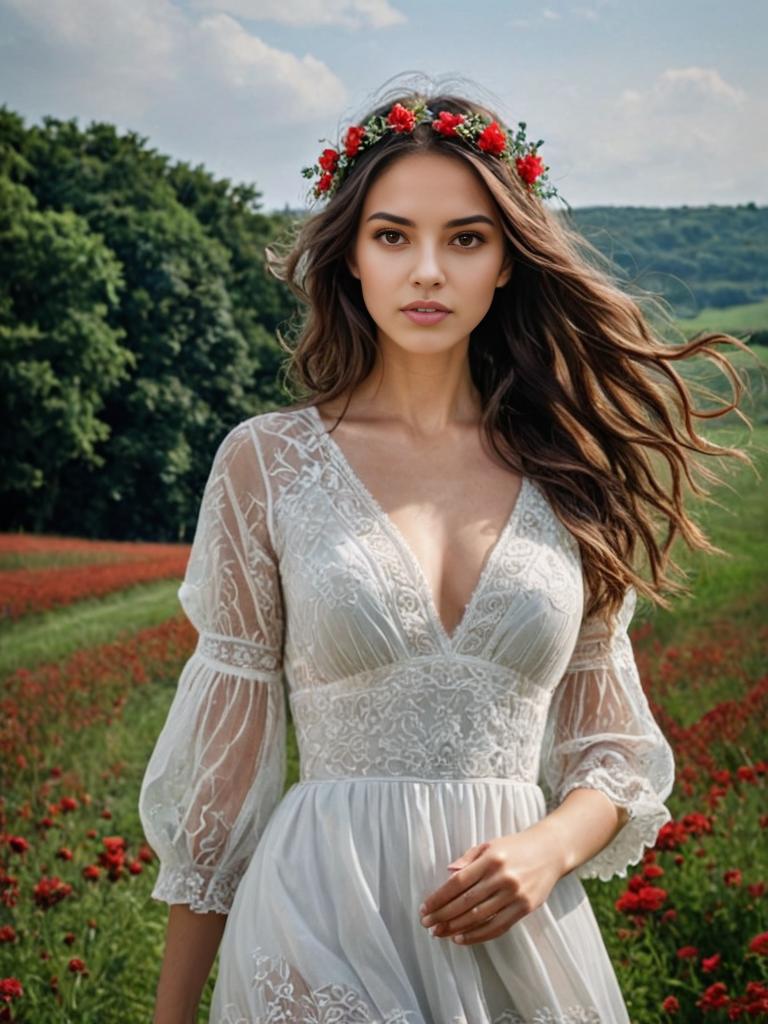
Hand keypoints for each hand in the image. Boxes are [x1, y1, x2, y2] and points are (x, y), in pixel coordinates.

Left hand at [418, 825, 566, 946]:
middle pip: (465, 902)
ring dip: (455, 928)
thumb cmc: (515, 847)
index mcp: (490, 859)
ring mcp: (515, 894)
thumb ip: (468, 859)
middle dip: (442, 915)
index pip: (457, 883)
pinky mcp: (525, 908)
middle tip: (426, 924)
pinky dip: (477, 935)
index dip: (439, 898)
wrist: (551, 851)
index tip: (424, 908)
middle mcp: (502, 877)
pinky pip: (497, 927)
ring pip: (479, 917)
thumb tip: (447, 873)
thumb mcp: (490, 845)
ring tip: (439, 933)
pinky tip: (461, 938)